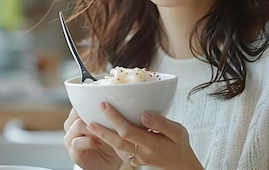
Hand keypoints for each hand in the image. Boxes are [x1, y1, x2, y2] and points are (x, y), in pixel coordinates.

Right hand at [63, 108, 122, 169]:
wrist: (109, 163)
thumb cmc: (110, 142)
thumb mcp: (109, 125)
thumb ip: (106, 113)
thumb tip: (117, 99)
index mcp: (77, 117)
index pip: (79, 104)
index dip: (91, 104)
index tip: (104, 105)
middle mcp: (71, 127)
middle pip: (77, 113)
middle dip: (92, 116)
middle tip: (106, 120)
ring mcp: (70, 140)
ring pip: (77, 125)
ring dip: (92, 129)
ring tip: (104, 134)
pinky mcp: (73, 152)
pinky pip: (77, 143)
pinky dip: (89, 142)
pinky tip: (99, 143)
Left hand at [87, 102, 201, 169]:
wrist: (180, 165)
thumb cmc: (179, 145)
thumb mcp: (178, 132)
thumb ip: (162, 123)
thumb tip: (144, 114)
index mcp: (152, 145)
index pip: (128, 131)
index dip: (114, 118)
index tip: (104, 105)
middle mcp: (141, 153)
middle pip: (117, 142)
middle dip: (102, 130)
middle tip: (88, 118)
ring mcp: (135, 158)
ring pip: (115, 146)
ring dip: (102, 136)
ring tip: (89, 122)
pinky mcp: (132, 159)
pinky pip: (118, 149)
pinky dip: (108, 140)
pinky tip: (101, 129)